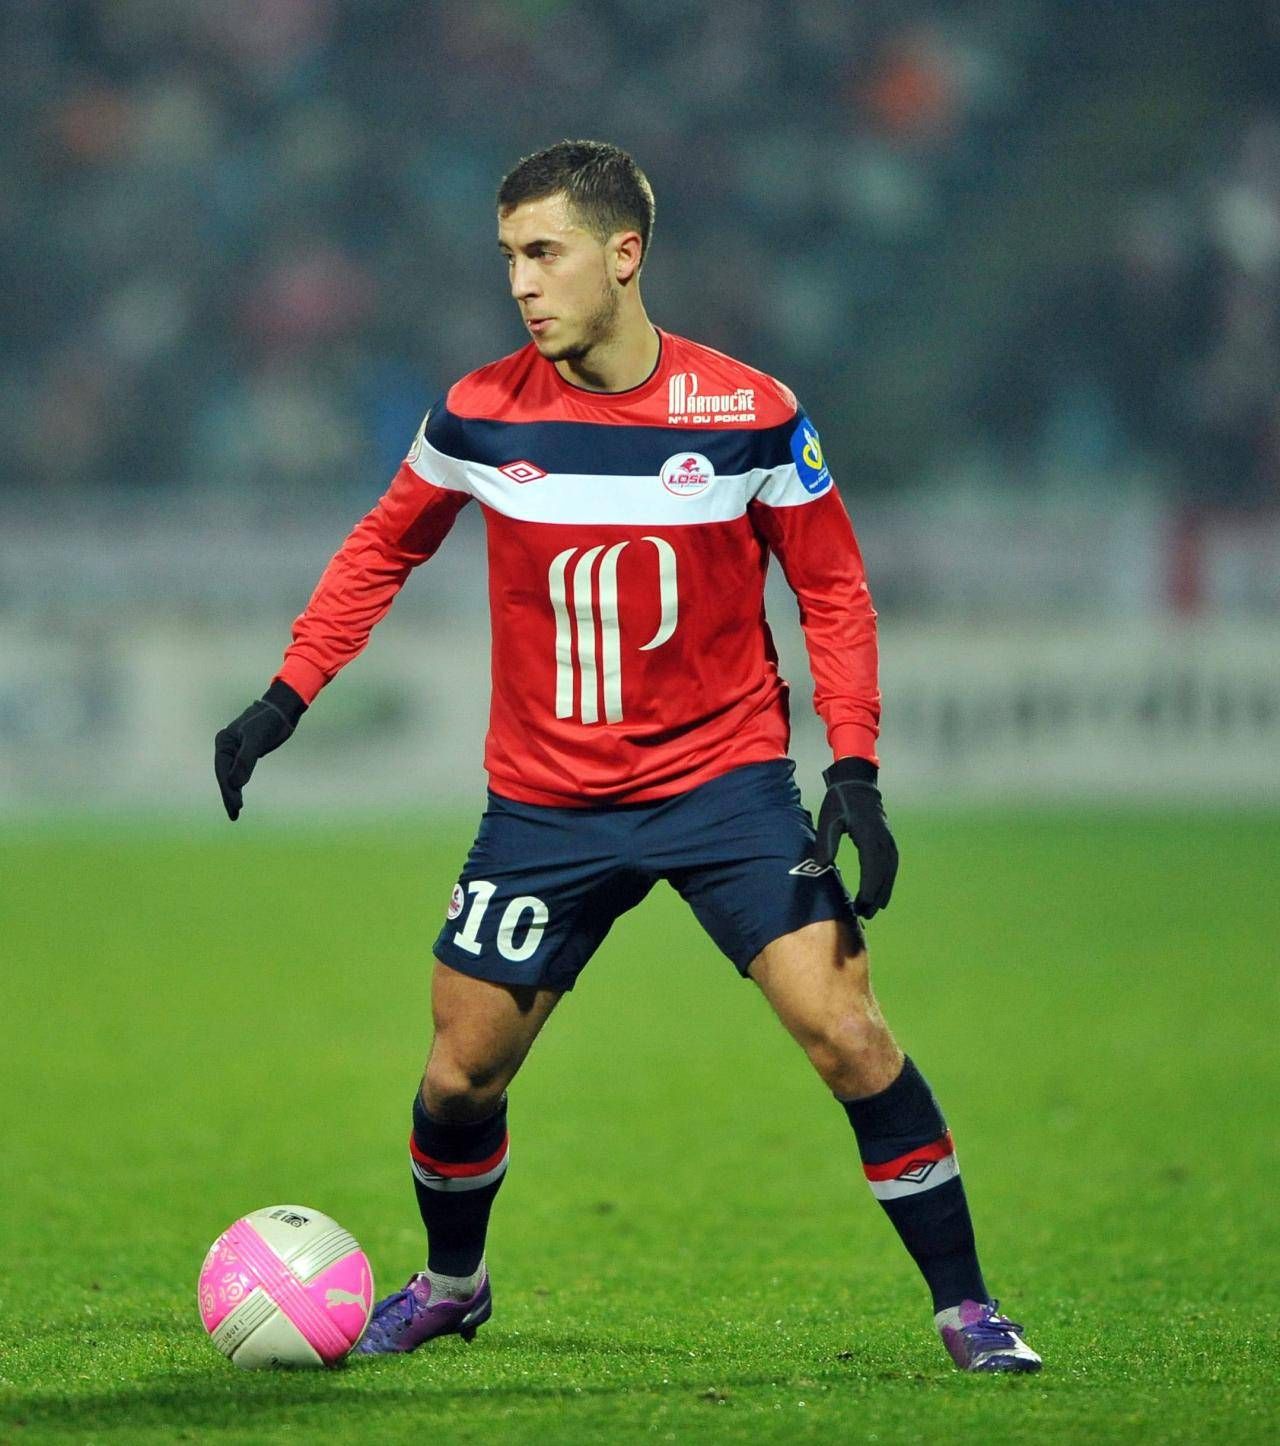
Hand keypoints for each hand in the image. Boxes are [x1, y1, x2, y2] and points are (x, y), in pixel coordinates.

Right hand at [214, 681, 305, 820]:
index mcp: (224, 742)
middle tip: (234, 814)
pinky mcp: (247, 753)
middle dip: (229, 795)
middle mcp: (227, 747)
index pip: (222, 771)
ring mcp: (236, 751)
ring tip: (235, 812)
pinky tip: (239, 795)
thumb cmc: (269, 720)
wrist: (282, 709)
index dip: (228, 789)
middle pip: (225, 776)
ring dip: (233, 793)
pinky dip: (240, 784)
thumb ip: (246, 760)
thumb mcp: (257, 739)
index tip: (236, 805)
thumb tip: (235, 784)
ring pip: (232, 776)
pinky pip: (241, 772)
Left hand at [808, 756, 898, 917]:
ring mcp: (887, 839)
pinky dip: (888, 880)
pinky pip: (891, 864)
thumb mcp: (828, 819)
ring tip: (874, 910)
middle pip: (883, 875)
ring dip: (883, 891)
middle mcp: (882, 840)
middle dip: (875, 897)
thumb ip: (825, 842)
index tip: (859, 907)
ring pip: (890, 871)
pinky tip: (882, 891)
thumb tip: (821, 865)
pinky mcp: (887, 839)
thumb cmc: (839, 801)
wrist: (856, 782)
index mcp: (868, 836)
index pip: (871, 870)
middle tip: (865, 916)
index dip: (867, 891)